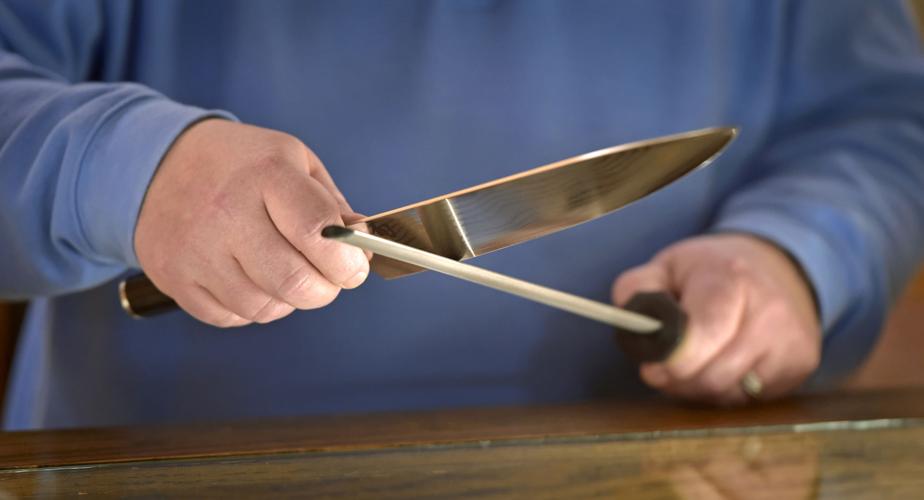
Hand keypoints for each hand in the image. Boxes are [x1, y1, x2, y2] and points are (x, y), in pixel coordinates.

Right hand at [135, 119, 368, 326]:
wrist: (157, 164)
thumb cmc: (240, 165)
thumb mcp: (293, 161)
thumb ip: (332, 204)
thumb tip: (362, 245)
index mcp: (266, 175)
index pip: (319, 232)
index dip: (347, 261)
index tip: (354, 267)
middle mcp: (227, 213)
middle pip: (294, 282)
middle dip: (325, 290)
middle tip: (328, 278)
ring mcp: (196, 249)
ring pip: (265, 307)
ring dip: (288, 300)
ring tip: (285, 271)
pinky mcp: (174, 278)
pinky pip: (231, 317)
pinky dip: (251, 307)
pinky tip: (249, 277)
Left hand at [611, 234, 820, 404]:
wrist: (777, 266)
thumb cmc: (712, 270)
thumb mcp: (668, 266)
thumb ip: (638, 289)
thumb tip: (630, 319)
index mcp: (732, 278)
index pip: (705, 334)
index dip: (673, 359)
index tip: (652, 366)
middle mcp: (770, 310)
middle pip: (714, 374)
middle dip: (679, 380)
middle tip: (660, 372)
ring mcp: (791, 339)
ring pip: (731, 393)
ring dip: (699, 389)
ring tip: (688, 366)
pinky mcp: (803, 363)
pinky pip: (751, 398)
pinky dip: (726, 392)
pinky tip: (718, 368)